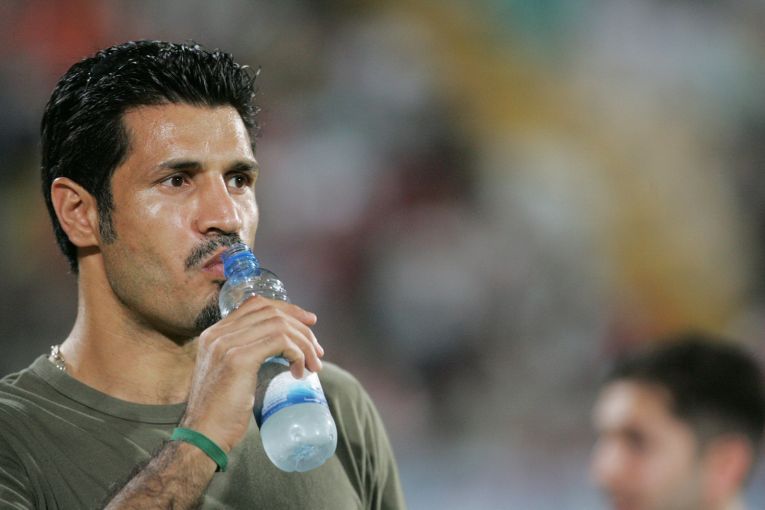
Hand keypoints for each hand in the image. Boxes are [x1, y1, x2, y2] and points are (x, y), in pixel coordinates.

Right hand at [180, 295, 323, 452]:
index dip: (288, 309)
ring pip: (279, 326)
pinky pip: (279, 341)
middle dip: (301, 328)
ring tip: (313, 365)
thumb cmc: (220, 412)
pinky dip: (297, 353)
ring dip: (303, 343)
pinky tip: (299, 371)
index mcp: (214, 333)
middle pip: (271, 312)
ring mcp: (226, 344)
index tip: (309, 323)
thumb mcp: (230, 374)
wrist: (202, 435)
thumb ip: (245, 354)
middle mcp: (218, 333)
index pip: (256, 304)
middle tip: (317, 351)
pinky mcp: (238, 359)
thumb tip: (282, 349)